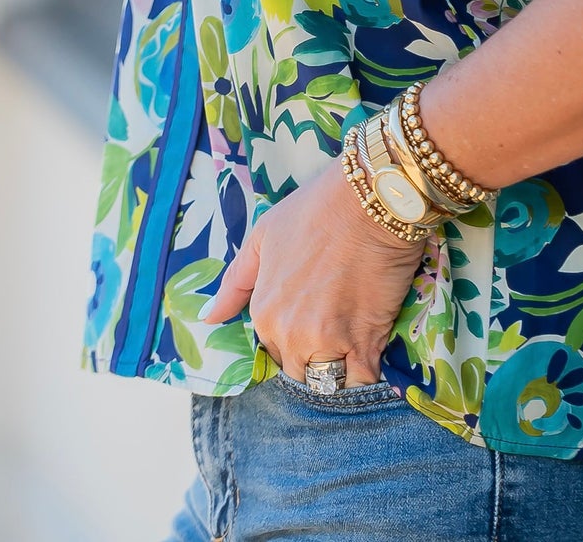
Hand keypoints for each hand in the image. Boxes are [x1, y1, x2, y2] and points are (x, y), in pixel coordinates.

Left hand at [202, 155, 426, 385]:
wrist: (368, 201)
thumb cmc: (315, 210)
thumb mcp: (262, 237)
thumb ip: (235, 283)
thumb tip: (208, 319)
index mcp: (263, 312)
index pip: (272, 350)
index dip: (293, 336)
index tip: (313, 315)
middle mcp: (288, 334)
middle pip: (299, 369)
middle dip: (314, 357)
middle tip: (335, 327)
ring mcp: (326, 343)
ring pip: (327, 381)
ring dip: (340, 370)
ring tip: (356, 341)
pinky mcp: (364, 345)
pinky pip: (361, 381)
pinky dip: (367, 376)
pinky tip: (374, 354)